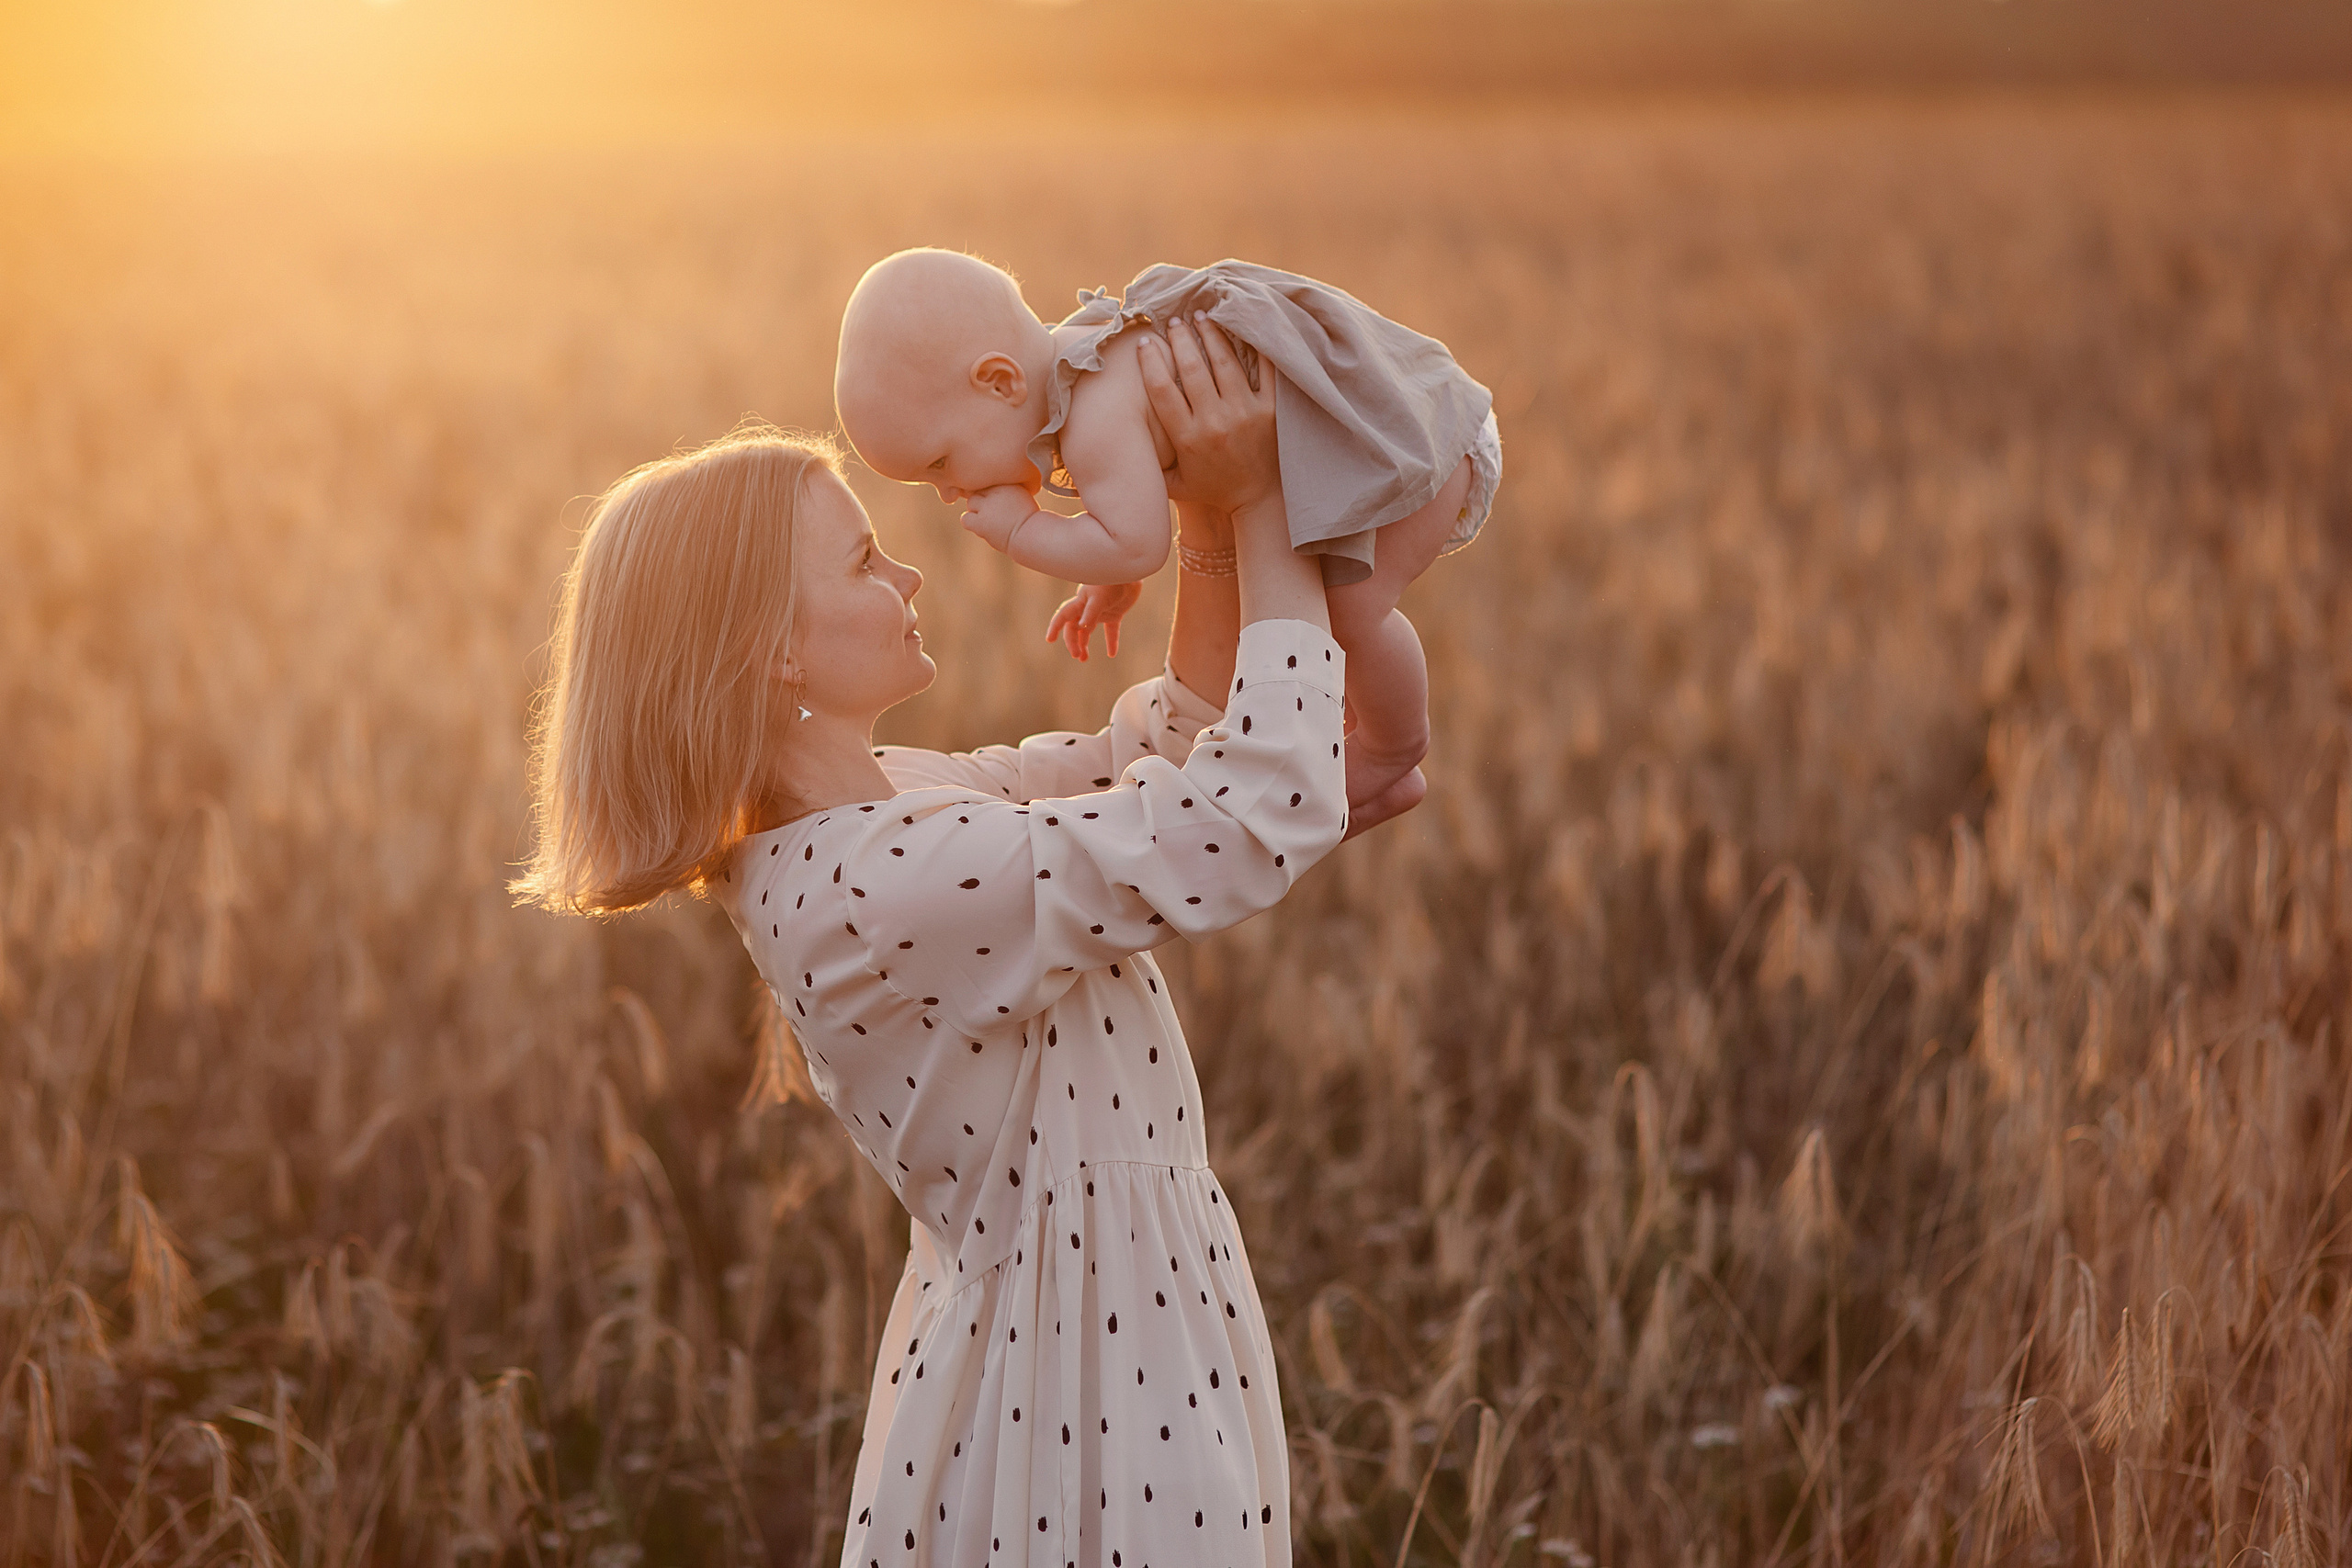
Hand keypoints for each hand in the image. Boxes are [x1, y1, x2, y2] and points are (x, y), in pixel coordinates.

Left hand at [961, 484, 1035, 553]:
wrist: (1032, 537)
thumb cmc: (1028, 521)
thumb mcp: (1022, 497)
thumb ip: (1007, 491)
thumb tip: (988, 491)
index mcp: (1008, 483)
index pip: (989, 481)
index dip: (991, 493)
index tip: (999, 504)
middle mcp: (997, 492)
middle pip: (978, 490)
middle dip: (983, 500)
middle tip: (993, 512)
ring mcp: (988, 506)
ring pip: (971, 502)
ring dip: (976, 510)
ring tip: (988, 519)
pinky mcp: (981, 522)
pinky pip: (965, 519)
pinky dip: (970, 522)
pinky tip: (981, 527)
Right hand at [1043, 581, 1143, 661]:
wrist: (1132, 571)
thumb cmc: (1113, 580)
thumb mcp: (1100, 597)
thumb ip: (1091, 612)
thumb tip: (1081, 627)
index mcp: (1080, 601)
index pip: (1064, 616)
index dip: (1055, 627)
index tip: (1050, 639)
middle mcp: (1087, 607)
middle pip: (1074, 627)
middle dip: (1072, 642)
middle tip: (1077, 656)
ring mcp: (1101, 611)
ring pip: (1087, 630)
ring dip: (1084, 644)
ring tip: (1083, 659)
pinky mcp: (1115, 613)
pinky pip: (1111, 630)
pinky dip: (1111, 642)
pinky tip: (1112, 654)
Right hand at [1138, 317, 1279, 518]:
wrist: (1260, 500)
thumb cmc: (1214, 489)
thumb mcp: (1175, 483)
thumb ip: (1151, 464)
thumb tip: (1119, 443)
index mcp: (1188, 439)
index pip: (1163, 391)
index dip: (1151, 362)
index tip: (1146, 343)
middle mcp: (1215, 423)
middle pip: (1193, 369)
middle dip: (1180, 339)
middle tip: (1173, 320)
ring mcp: (1245, 414)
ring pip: (1224, 362)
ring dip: (1210, 334)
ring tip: (1200, 316)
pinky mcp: (1271, 410)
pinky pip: (1263, 369)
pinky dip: (1253, 345)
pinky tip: (1240, 326)